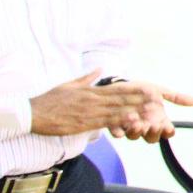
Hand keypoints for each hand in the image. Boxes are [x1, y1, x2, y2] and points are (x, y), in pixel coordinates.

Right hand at [29, 70, 151, 136]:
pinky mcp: (84, 124)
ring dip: (136, 111)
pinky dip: (120, 123)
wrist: (32, 114)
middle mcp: (94, 100)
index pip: (119, 88)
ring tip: (153, 112)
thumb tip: (99, 68)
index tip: (152, 88)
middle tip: (160, 100)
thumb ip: (86, 78)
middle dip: (142, 100)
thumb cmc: (49, 100)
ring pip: (117, 111)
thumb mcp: (69, 85)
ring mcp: (90, 112)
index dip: (136, 89)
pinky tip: (132, 124)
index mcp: (92, 90)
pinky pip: (105, 123)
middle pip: (122, 99)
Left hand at [109, 81, 192, 143]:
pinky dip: (119, 133)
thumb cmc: (141, 89)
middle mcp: (145, 126)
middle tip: (153, 126)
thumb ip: (176, 97)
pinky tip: (119, 130)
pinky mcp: (115, 126)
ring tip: (137, 122)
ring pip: (134, 137)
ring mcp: (130, 127)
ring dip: (137, 132)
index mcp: (157, 120)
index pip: (165, 131)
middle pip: (151, 138)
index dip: (167, 132)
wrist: (120, 84)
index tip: (168, 127)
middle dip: (153, 133)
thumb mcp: (159, 91)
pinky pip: (117, 133)